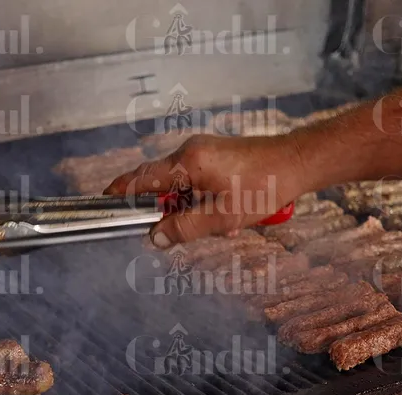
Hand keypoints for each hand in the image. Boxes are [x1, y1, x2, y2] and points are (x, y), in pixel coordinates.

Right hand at [104, 134, 308, 247]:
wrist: (298, 162)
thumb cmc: (265, 187)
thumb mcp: (223, 217)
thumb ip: (185, 227)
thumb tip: (154, 237)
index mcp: (187, 162)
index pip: (141, 178)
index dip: (120, 191)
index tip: (103, 201)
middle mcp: (191, 150)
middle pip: (160, 183)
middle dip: (167, 210)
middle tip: (179, 230)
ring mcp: (204, 150)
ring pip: (180, 185)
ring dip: (190, 208)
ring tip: (219, 223)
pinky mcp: (216, 155)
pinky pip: (195, 181)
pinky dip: (202, 200)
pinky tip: (225, 213)